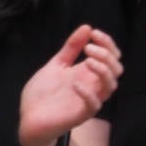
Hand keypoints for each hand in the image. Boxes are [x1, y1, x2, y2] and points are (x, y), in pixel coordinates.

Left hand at [18, 24, 121, 145]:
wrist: (28, 118)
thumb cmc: (43, 93)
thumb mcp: (56, 64)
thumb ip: (71, 48)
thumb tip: (87, 27)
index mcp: (88, 72)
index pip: (111, 56)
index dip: (107, 43)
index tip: (93, 33)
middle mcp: (93, 85)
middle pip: (116, 69)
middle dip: (107, 54)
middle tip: (88, 48)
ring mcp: (88, 100)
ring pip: (111, 86)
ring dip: (103, 70)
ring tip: (87, 60)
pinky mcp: (80, 115)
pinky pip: (93, 105)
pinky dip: (88, 93)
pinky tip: (75, 84)